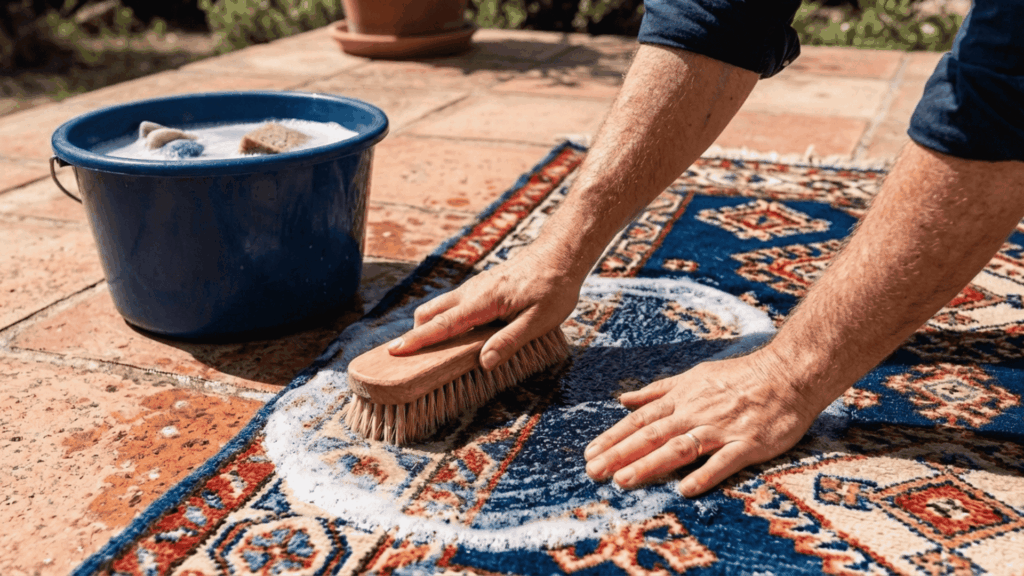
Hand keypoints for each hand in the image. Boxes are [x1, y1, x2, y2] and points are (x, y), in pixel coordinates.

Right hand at [388, 244, 584, 369]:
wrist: (562, 253)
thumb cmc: (554, 287)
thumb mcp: (539, 320)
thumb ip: (509, 341)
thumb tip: (483, 363)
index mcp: (483, 302)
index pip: (443, 325)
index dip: (418, 340)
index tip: (395, 352)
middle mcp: (473, 292)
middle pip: (431, 312)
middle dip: (416, 334)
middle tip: (408, 358)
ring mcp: (476, 287)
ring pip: (441, 306)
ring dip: (431, 326)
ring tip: (431, 351)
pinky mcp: (483, 286)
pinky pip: (455, 303)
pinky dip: (446, 318)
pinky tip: (459, 334)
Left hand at [583, 350, 822, 495]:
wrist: (788, 374)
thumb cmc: (740, 377)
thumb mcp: (693, 376)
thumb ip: (658, 391)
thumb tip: (624, 399)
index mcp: (682, 398)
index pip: (640, 420)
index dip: (613, 437)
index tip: (589, 453)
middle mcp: (695, 412)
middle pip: (651, 435)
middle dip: (619, 454)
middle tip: (594, 472)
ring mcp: (721, 429)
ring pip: (679, 448)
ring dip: (650, 464)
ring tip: (624, 480)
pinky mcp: (748, 443)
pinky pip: (723, 462)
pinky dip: (705, 474)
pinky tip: (686, 490)